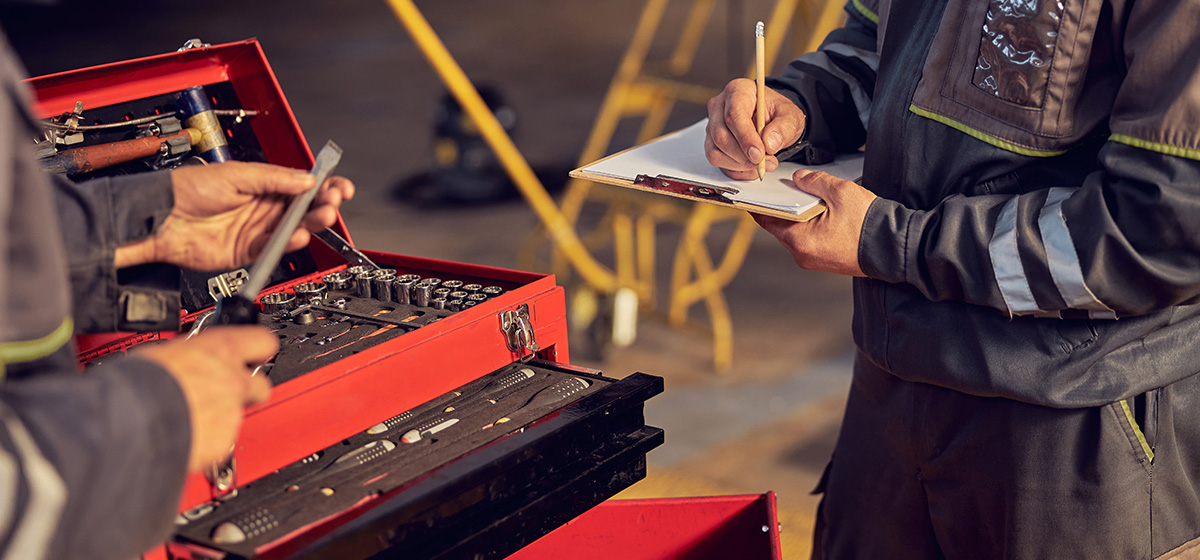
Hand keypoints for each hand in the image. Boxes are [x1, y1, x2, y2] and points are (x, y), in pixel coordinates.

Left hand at [116, 160, 354, 269]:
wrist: (161, 218)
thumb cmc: (187, 189)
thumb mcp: (237, 175)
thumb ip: (274, 179)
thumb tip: (307, 180)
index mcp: (264, 184)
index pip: (302, 185)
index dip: (324, 186)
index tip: (340, 187)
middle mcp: (263, 207)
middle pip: (303, 209)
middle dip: (323, 205)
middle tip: (332, 203)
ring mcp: (257, 230)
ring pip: (294, 230)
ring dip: (311, 224)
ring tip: (321, 217)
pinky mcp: (248, 252)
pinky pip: (275, 250)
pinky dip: (289, 244)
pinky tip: (297, 236)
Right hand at [132, 326, 275, 471]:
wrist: (129, 421)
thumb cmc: (136, 383)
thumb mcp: (164, 352)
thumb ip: (190, 356)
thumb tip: (186, 360)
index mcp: (220, 349)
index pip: (262, 341)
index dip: (258, 349)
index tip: (254, 352)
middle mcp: (233, 379)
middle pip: (260, 384)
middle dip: (247, 389)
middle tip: (223, 391)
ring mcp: (231, 412)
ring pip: (237, 414)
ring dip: (220, 416)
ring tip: (189, 418)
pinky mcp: (223, 441)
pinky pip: (222, 440)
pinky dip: (207, 440)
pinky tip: (185, 435)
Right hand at [705, 78, 805, 179]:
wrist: (772, 121)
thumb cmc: (777, 114)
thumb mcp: (791, 116)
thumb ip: (784, 128)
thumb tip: (769, 144)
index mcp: (738, 91)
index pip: (733, 115)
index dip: (745, 137)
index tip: (759, 154)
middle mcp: (719, 106)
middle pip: (721, 136)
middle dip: (743, 156)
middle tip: (765, 162)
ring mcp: (712, 126)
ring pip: (715, 151)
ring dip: (740, 164)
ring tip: (762, 163)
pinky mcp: (711, 143)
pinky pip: (717, 161)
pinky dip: (736, 169)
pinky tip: (751, 166)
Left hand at [753, 169, 875, 276]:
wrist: (897, 249)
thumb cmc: (869, 223)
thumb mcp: (840, 192)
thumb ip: (815, 181)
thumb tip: (799, 178)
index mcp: (799, 240)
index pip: (767, 220)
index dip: (759, 203)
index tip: (753, 192)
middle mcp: (802, 255)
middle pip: (782, 225)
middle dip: (783, 206)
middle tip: (783, 187)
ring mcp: (814, 260)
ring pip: (797, 232)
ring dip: (799, 215)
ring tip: (806, 196)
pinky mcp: (827, 260)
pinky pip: (811, 239)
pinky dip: (811, 224)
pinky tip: (821, 210)